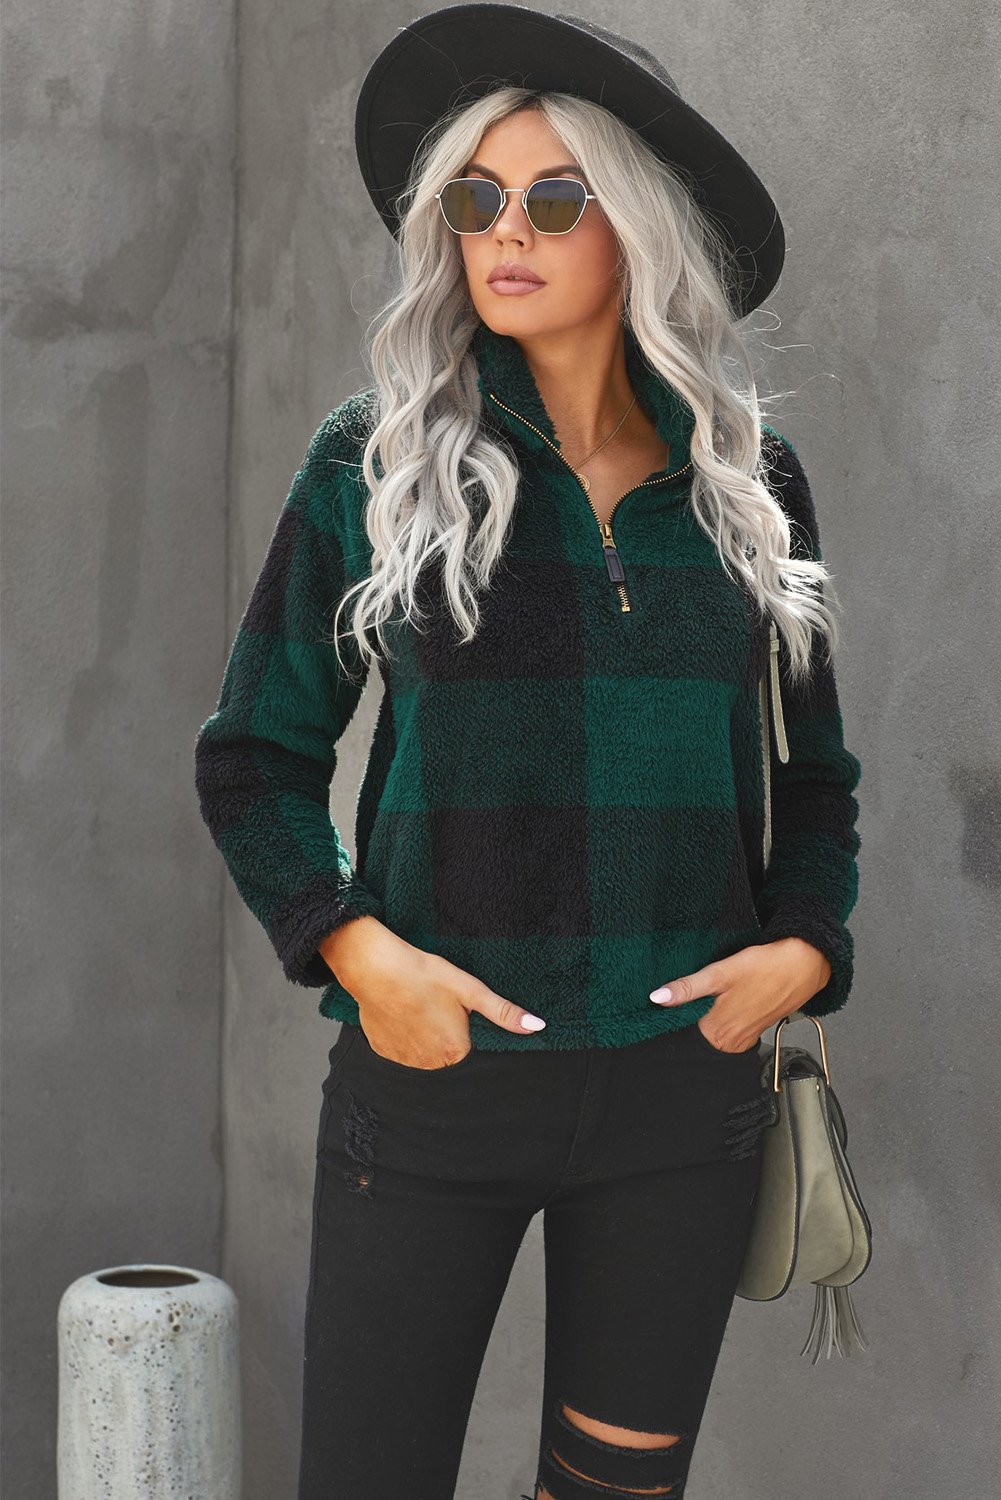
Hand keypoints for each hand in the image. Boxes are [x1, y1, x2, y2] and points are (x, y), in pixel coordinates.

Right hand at [318, 916, 546, 1068]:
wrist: (377, 968)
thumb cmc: (424, 975)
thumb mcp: (471, 990)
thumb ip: (504, 1012)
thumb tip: (537, 1026)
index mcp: (456, 1051)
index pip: (466, 1041)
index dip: (459, 1020)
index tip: (448, 1004)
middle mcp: (431, 1063)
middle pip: (444, 1048)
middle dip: (441, 1028)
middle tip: (431, 1001)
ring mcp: (404, 1060)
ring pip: (421, 1048)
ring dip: (420, 1032)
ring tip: (414, 1003)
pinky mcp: (383, 1051)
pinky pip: (398, 1046)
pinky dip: (399, 1032)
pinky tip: (398, 1011)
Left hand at [648, 937, 831, 1052]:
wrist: (804, 966)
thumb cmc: (766, 968)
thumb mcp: (720, 974)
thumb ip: (688, 988)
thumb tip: (658, 998)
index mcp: (717, 1031)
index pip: (680, 1033)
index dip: (670, 1016)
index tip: (663, 1002)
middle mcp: (731, 1042)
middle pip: (696, 1034)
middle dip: (688, 1016)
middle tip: (689, 994)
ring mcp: (744, 1038)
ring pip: (713, 1032)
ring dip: (706, 1016)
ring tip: (710, 995)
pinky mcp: (755, 1030)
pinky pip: (731, 1029)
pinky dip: (724, 1016)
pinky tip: (728, 999)